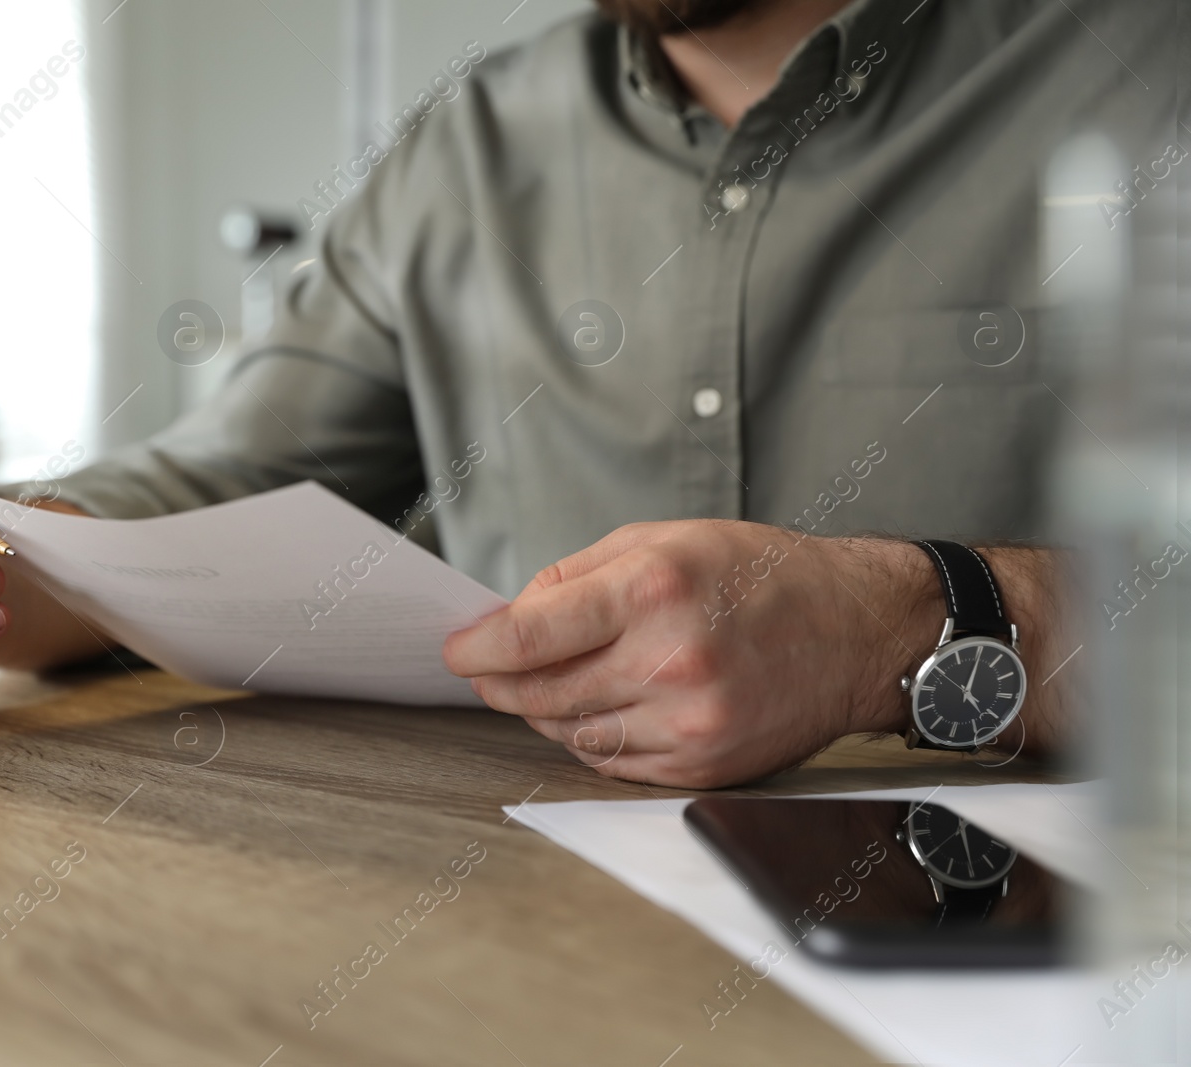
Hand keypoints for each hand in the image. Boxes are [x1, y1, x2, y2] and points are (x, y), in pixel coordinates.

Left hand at [442, 521, 938, 787]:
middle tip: (492, 667)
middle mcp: (670, 660)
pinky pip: (613, 763)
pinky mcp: (703, 763)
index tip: (455, 651)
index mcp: (652, 590)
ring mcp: (689, 721)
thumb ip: (573, 577)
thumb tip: (507, 618)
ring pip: (570, 733)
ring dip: (548, 710)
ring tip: (563, 678)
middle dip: (502, 682)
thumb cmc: (755, 574)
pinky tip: (610, 705)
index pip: (529, 637)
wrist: (853, 631)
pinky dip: (593, 737)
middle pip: (539, 693)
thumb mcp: (659, 539)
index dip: (476, 648)